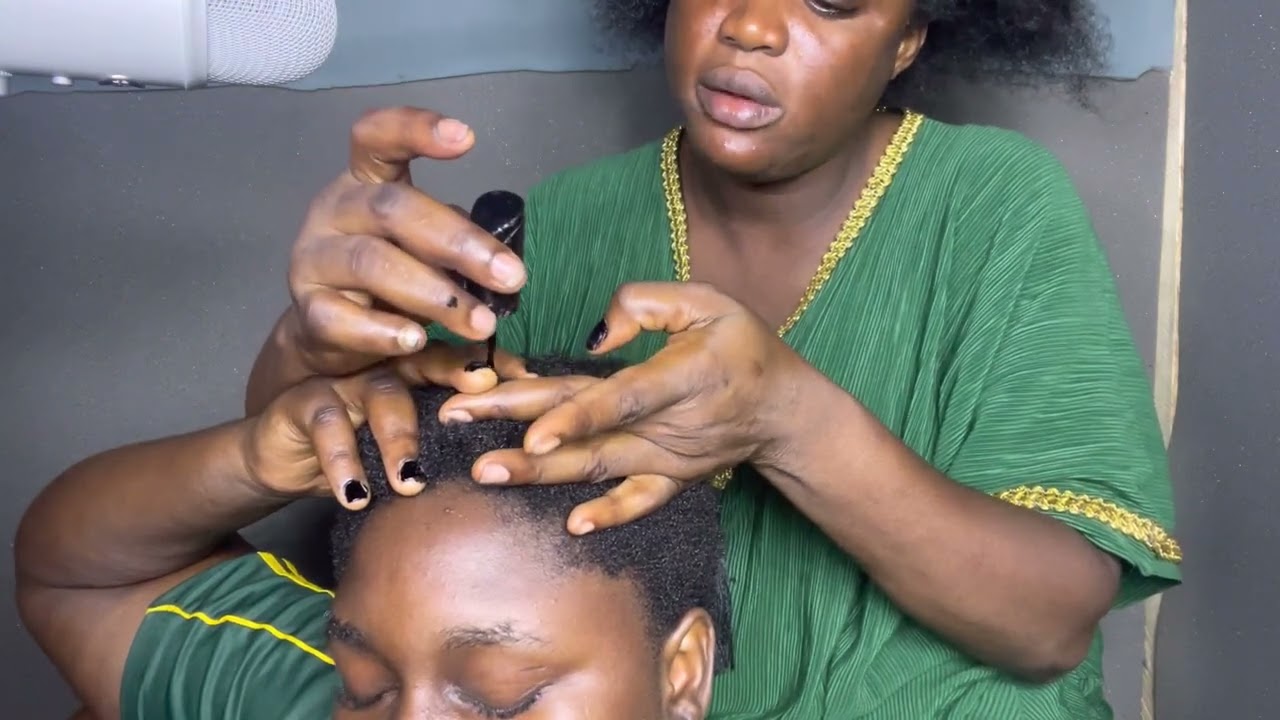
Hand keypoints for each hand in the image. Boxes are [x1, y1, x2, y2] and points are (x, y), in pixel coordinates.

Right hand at [244, 342, 531, 508]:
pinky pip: (328, 428)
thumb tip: (518, 461)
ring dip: (399, 441)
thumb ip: (454, 443)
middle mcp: (386, 366)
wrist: (283, 458)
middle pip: (426, 363)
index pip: (462, 361)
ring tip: (411, 482)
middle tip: (481, 396)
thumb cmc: (362, 452)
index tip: (528, 379)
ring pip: (382, 398)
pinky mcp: (306, 402)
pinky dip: (343, 465)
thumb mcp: (410, 449)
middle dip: (456, 376)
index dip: (494, 367)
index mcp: (418, 371)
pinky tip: (356, 496)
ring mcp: (347, 381)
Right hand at [286, 106, 527, 378]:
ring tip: (481, 323)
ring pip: (372, 264)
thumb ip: (452, 244)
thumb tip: (503, 261)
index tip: (467, 137)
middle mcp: (335, 210)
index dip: (415, 129)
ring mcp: (314, 258)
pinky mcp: (307, 309)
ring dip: (434, 295)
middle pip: (392, 209)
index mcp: (364, 182)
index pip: (377, 138)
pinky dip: (382, 331)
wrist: (330, 333)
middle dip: (459, 242)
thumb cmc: (389, 278)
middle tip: (511, 277)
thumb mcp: (421, 248)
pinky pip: (340, 318)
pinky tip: (416, 340)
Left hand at [438, 282, 807, 531]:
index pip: (620, 399)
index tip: (528, 431)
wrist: (785, 409)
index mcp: (682, 376)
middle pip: (591, 435)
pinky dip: (610, 515)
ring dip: (541, 474)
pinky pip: (639, 502)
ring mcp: (669, 459)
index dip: (575, 416)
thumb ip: (647, 302)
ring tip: (485, 472)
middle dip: (525, 437)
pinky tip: (572, 525)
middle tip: (462, 433)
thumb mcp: (708, 300)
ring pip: (599, 469)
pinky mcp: (672, 480)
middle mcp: (670, 425)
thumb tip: (594, 333)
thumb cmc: (744, 346)